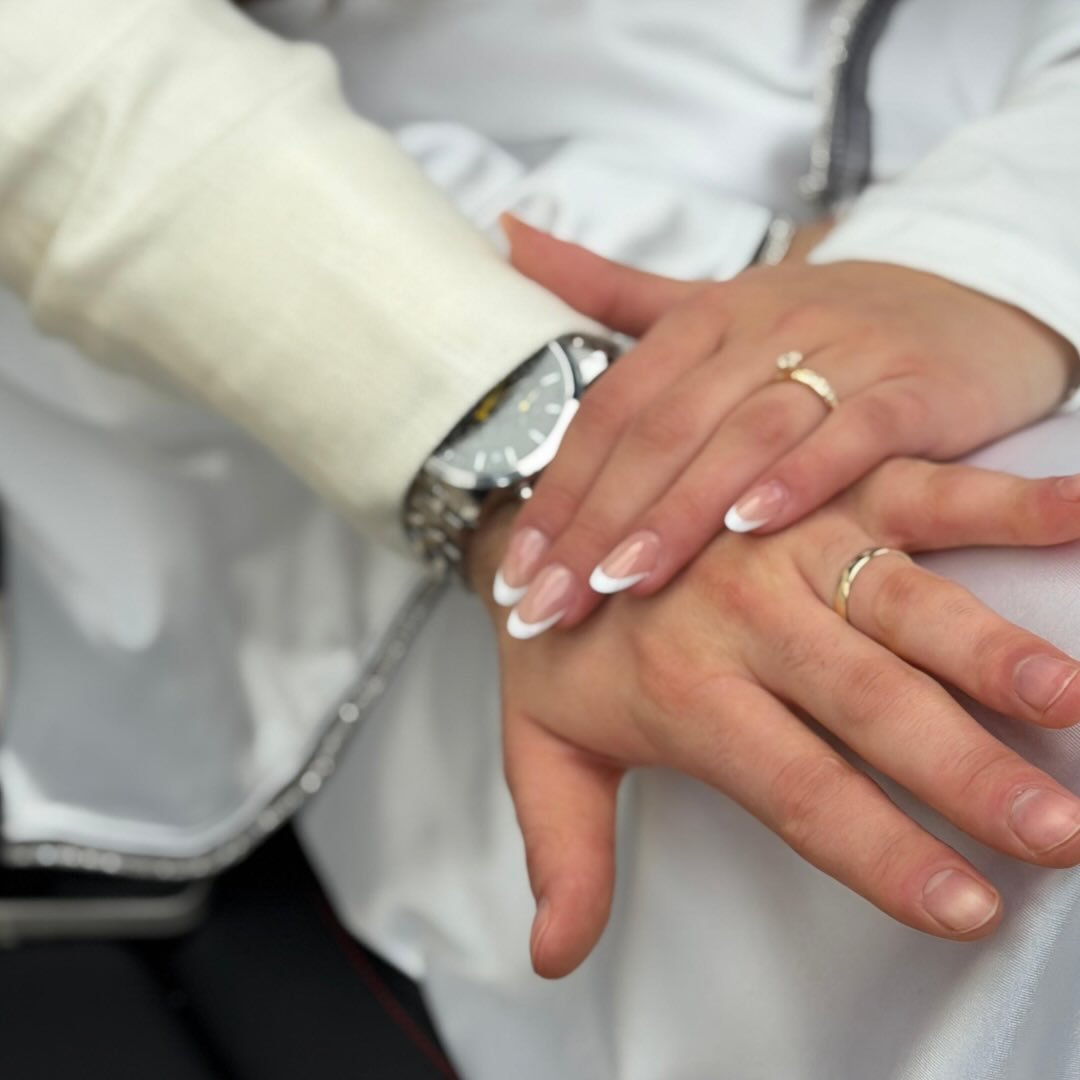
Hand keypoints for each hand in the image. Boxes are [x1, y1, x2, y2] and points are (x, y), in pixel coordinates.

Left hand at [469, 461, 1079, 977]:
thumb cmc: (564, 644)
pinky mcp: (822, 484)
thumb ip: (563, 852)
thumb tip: (554, 957)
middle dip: (967, 772)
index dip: (880, 852)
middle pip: (867, 705)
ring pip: (901, 599)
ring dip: (991, 648)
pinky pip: (915, 489)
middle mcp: (743, 613)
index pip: (796, 789)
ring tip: (1069, 695)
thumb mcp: (543, 749)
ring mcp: (788, 539)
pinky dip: (1000, 501)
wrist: (541, 515)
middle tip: (1063, 831)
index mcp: (684, 690)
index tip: (968, 909)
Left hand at [493, 217, 1077, 638]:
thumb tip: (503, 232)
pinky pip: (853, 433)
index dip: (557, 492)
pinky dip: (802, 478)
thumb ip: (608, 289)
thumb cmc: (813, 321)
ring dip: (679, 513)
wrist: (966, 291)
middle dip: (597, 524)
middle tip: (550, 603)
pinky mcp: (912, 386)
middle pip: (660, 431)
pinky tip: (754, 526)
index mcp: (697, 319)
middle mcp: (758, 329)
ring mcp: (838, 354)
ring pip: (742, 436)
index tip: (516, 573)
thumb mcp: (707, 302)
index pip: (608, 411)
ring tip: (623, 583)